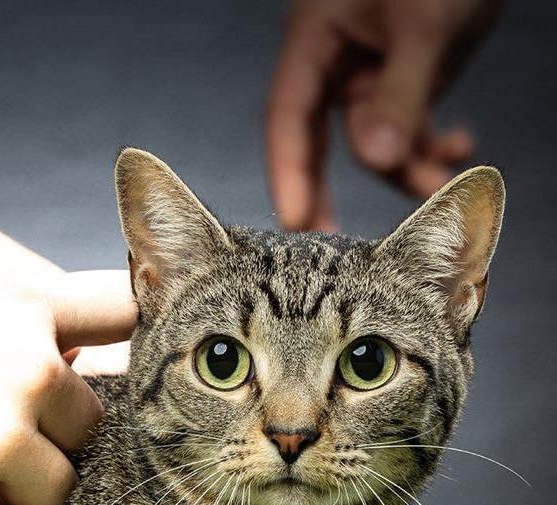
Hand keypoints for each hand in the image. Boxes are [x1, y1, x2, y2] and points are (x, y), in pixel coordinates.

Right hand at [0, 248, 134, 504]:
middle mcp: (28, 373)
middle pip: (86, 443)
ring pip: (50, 501)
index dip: (140, 354)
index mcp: (30, 315)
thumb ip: (26, 322)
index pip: (125, 326)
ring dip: (10, 504)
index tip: (141, 381)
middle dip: (47, 454)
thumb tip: (82, 354)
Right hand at [266, 0, 500, 230]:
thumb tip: (378, 158)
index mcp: (316, 37)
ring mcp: (370, 74)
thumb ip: (399, 93)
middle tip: (328, 240)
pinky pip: (408, 128)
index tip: (296, 219)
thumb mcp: (425, 23)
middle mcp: (336, 62)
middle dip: (325, 190)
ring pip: (373, 140)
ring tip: (437, 186)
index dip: (289, 171)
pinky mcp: (403, 80)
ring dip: (404, 169)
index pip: (289, 117)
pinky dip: (431, 145)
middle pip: (315, 140)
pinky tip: (457, 149)